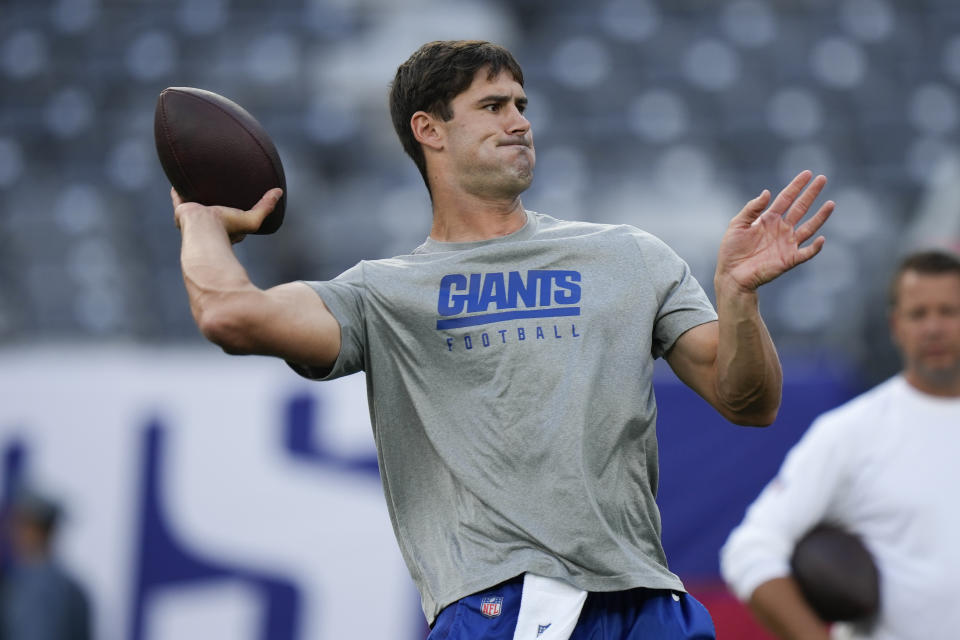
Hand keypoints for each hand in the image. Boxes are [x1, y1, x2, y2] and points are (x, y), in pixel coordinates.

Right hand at [171, 187, 283, 243]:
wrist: (204, 231)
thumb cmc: (228, 229)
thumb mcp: (252, 219)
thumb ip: (266, 207)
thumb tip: (279, 191)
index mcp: (225, 226)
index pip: (231, 215)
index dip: (236, 205)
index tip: (241, 194)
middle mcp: (209, 222)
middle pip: (212, 207)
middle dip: (215, 197)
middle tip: (218, 183)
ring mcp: (195, 217)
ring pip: (196, 202)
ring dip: (197, 192)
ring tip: (198, 178)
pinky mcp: (182, 210)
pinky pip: (178, 197)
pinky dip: (178, 190)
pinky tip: (177, 180)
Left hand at [716, 171, 833, 292]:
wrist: (731, 275)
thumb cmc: (732, 250)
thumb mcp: (737, 225)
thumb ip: (751, 209)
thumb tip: (767, 192)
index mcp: (769, 219)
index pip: (786, 199)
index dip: (796, 186)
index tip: (807, 173)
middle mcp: (781, 229)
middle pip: (800, 208)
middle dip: (811, 194)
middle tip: (823, 179)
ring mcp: (787, 244)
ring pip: (809, 228)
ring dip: (820, 217)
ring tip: (831, 204)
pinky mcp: (789, 259)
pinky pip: (806, 253)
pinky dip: (815, 247)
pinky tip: (821, 239)